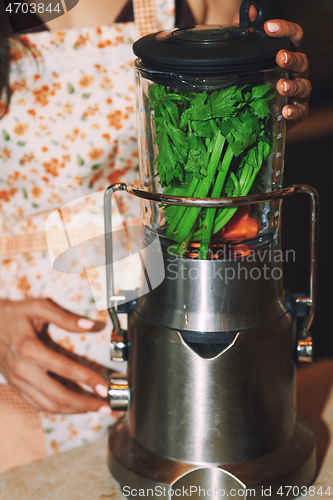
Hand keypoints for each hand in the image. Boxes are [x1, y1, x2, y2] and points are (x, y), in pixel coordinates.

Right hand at [0, 298, 110, 413]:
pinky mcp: (16, 387)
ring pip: (48, 405)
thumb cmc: (14, 315)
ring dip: (74, 411)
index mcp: (29, 349)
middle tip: (106, 406)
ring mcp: (18, 381)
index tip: (104, 387)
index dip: (87, 380)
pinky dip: (58, 409)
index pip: (65, 369)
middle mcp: (23, 369)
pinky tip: (73, 407)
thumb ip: (66, 318)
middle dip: (85, 404)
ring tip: (94, 408)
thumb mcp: (39, 307)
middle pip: (58, 396)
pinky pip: (38, 404)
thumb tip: (90, 325)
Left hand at [233, 9, 310, 128]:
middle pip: (302, 60)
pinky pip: (300, 111)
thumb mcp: (250, 60)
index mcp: (288, 57)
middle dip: (292, 58)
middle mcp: (296, 73)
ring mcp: (299, 93)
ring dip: (293, 85)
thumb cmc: (259, 84)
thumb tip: (248, 13)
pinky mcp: (297, 112)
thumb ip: (248, 36)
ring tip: (281, 86)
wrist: (260, 116)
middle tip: (280, 57)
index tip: (270, 27)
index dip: (285, 29)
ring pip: (303, 86)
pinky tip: (285, 111)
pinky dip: (294, 111)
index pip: (293, 38)